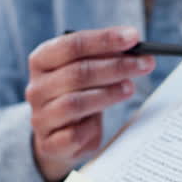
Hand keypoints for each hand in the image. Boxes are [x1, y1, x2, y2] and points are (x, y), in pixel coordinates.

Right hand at [26, 27, 154, 181]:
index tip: (134, 37)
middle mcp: (36, 88)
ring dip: (108, 94)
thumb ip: (103, 57)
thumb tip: (133, 44)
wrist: (60, 137)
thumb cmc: (78, 95)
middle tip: (144, 63)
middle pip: (77, 73)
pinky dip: (92, 127)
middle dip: (115, 66)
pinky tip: (102, 123)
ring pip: (75, 103)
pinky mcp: (49, 143)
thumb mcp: (86, 72)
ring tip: (130, 88)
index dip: (104, 39)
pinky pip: (74, 134)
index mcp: (41, 61)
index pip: (71, 45)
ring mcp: (40, 117)